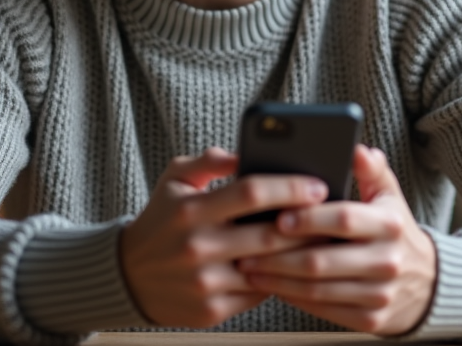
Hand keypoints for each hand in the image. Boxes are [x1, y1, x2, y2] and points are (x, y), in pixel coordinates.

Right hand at [119, 147, 329, 328]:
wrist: (128, 276)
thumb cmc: (161, 220)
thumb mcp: (174, 180)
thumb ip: (209, 161)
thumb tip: (245, 152)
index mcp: (190, 210)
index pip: (251, 192)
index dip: (289, 187)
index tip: (317, 184)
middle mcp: (197, 247)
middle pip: (269, 233)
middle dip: (307, 223)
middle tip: (333, 213)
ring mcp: (206, 282)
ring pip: (269, 268)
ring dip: (300, 254)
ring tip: (323, 238)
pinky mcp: (212, 310)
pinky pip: (259, 293)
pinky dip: (279, 278)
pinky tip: (295, 265)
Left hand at [236, 145, 437, 335]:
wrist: (428, 284)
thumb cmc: (395, 232)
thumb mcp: (389, 197)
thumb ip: (372, 170)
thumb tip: (357, 149)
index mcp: (389, 225)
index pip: (343, 219)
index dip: (308, 219)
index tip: (278, 216)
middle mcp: (387, 261)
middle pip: (321, 260)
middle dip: (278, 254)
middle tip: (247, 246)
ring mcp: (379, 294)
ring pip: (317, 289)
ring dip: (278, 279)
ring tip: (250, 267)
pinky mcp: (370, 319)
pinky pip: (323, 309)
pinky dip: (294, 297)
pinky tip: (274, 286)